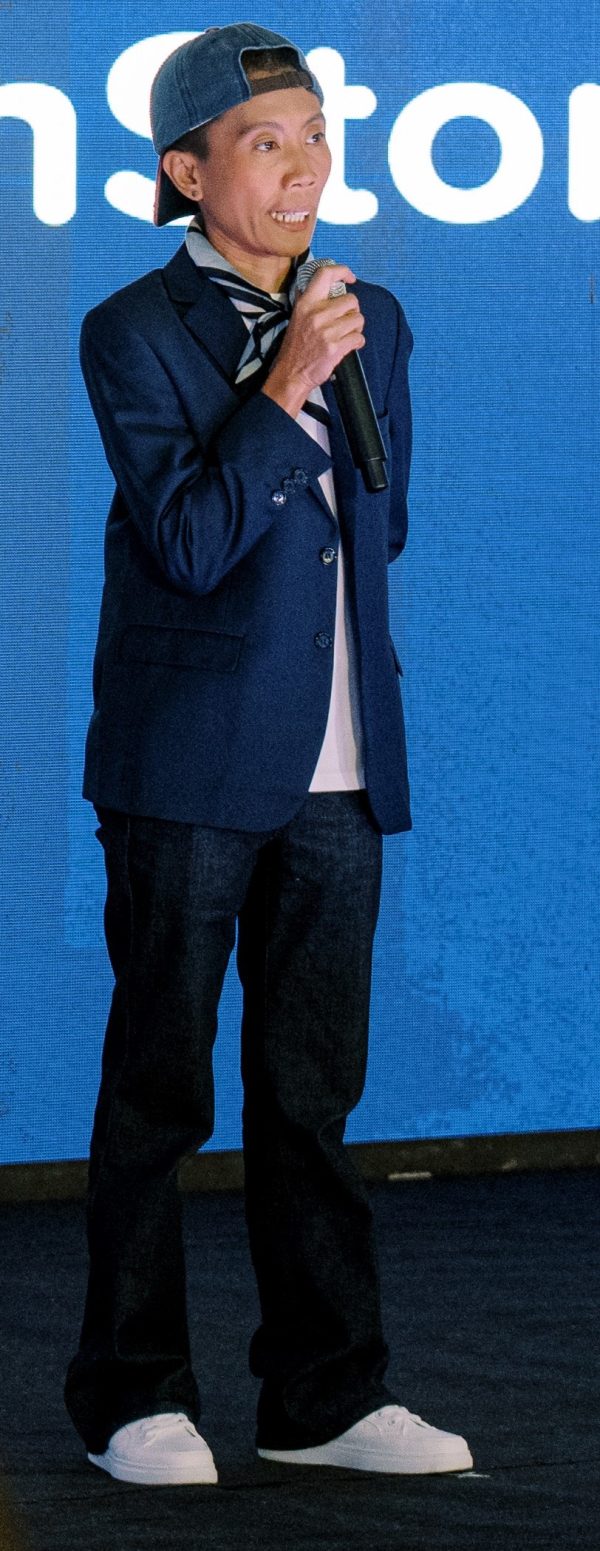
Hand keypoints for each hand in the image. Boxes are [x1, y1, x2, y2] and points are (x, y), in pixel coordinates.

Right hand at [261, 265, 364, 419]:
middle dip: (353, 311)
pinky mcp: (335, 347)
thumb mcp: (298, 316)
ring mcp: (326, 331)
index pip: (326, 274)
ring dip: (356, 327)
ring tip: (346, 334)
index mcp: (306, 303)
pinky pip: (359, 338)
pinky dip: (357, 342)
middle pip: (352, 300)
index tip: (350, 278)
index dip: (343, 271)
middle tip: (346, 320)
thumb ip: (311, 300)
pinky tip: (349, 345)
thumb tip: (328, 284)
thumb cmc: (296, 346)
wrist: (291, 374)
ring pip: (358, 319)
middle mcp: (316, 313)